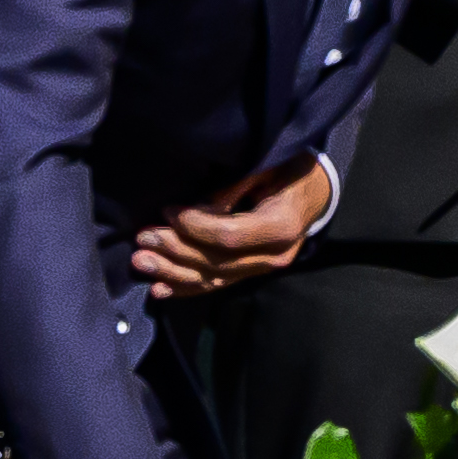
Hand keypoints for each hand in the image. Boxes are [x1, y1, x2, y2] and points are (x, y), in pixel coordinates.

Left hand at [134, 158, 330, 301]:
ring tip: (141, 263)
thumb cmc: (290, 171)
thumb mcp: (267, 168)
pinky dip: (187, 288)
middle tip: (142, 239)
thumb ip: (234, 188)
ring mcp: (264, 269)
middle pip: (217, 262)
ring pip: (214, 279)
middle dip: (175, 251)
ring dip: (173, 273)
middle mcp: (275, 256)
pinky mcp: (252, 274)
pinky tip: (160, 290)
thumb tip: (197, 207)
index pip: (230, 236)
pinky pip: (217, 285)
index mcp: (281, 227)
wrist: (316, 193)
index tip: (168, 211)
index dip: (195, 226)